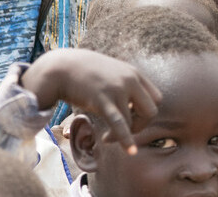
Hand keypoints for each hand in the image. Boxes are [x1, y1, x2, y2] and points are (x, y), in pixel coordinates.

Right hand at [22, 49, 161, 154]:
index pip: (156, 99)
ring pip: (132, 121)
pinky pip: (119, 123)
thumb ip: (125, 85)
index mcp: (134, 74)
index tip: (131, 118)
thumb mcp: (112, 74)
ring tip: (107, 139)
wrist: (61, 66)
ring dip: (122, 136)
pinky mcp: (102, 100)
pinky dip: (125, 139)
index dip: (146, 113)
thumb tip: (134, 103)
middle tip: (125, 131)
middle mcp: (130, 80)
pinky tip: (130, 151)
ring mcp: (117, 89)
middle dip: (140, 126)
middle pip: (151, 111)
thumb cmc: (85, 74)